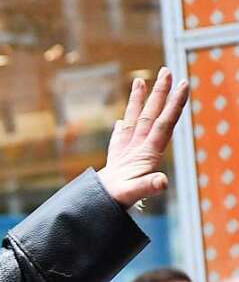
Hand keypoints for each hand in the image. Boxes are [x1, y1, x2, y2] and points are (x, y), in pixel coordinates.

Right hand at [97, 66, 188, 207]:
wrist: (99, 211)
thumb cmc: (115, 202)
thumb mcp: (131, 194)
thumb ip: (147, 186)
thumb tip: (162, 182)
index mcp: (147, 154)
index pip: (164, 123)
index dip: (173, 103)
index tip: (183, 83)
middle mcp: (141, 150)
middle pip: (153, 115)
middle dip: (160, 93)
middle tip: (167, 70)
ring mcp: (128, 154)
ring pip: (136, 121)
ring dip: (140, 101)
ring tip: (141, 80)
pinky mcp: (116, 161)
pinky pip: (120, 137)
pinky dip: (122, 126)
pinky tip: (122, 120)